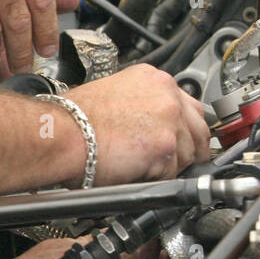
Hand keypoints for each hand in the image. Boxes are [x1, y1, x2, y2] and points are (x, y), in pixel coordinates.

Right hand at [68, 64, 210, 183]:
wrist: (60, 134)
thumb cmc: (74, 119)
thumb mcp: (117, 93)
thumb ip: (146, 103)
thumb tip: (157, 122)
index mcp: (156, 80)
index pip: (190, 106)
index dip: (186, 128)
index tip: (182, 138)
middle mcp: (167, 96)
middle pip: (199, 129)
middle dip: (189, 148)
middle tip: (172, 160)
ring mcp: (170, 120)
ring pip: (189, 153)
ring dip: (171, 165)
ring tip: (143, 165)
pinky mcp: (165, 146)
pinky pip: (174, 172)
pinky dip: (158, 178)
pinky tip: (137, 171)